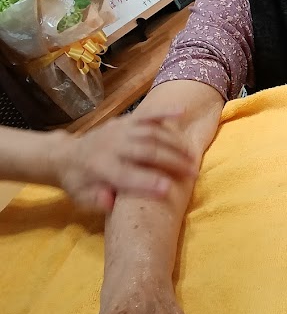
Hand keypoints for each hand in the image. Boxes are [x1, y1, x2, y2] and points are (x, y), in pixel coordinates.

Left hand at [51, 110, 197, 210]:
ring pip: (151, 133)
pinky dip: (164, 112)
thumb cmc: (80, 182)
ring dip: (174, 143)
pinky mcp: (125, 120)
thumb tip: (110, 201)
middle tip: (192, 172)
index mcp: (100, 167)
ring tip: (191, 156)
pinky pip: (147, 115)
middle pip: (146, 151)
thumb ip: (96, 201)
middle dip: (171, 161)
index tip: (169, 189)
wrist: (66, 155)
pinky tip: (181, 112)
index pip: (126, 175)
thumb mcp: (81, 198)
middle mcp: (111, 145)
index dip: (147, 182)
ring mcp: (119, 130)